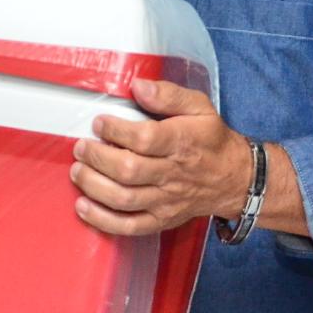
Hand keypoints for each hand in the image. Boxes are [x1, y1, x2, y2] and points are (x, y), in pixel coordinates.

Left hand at [70, 79, 249, 236]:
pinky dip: (102, 220)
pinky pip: (129, 227)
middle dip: (97, 158)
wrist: (235, 179)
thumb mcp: (199, 107)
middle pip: (129, 170)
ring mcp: (166, 201)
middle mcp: (173, 174)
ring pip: (124, 199)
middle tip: (81, 147)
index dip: (116, 131)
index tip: (99, 123)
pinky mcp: (162, 220)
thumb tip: (137, 85)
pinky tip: (83, 207)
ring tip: (77, 171)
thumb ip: (168, 94)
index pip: (145, 139)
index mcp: (182, 143)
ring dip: (94, 186)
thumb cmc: (211, 140)